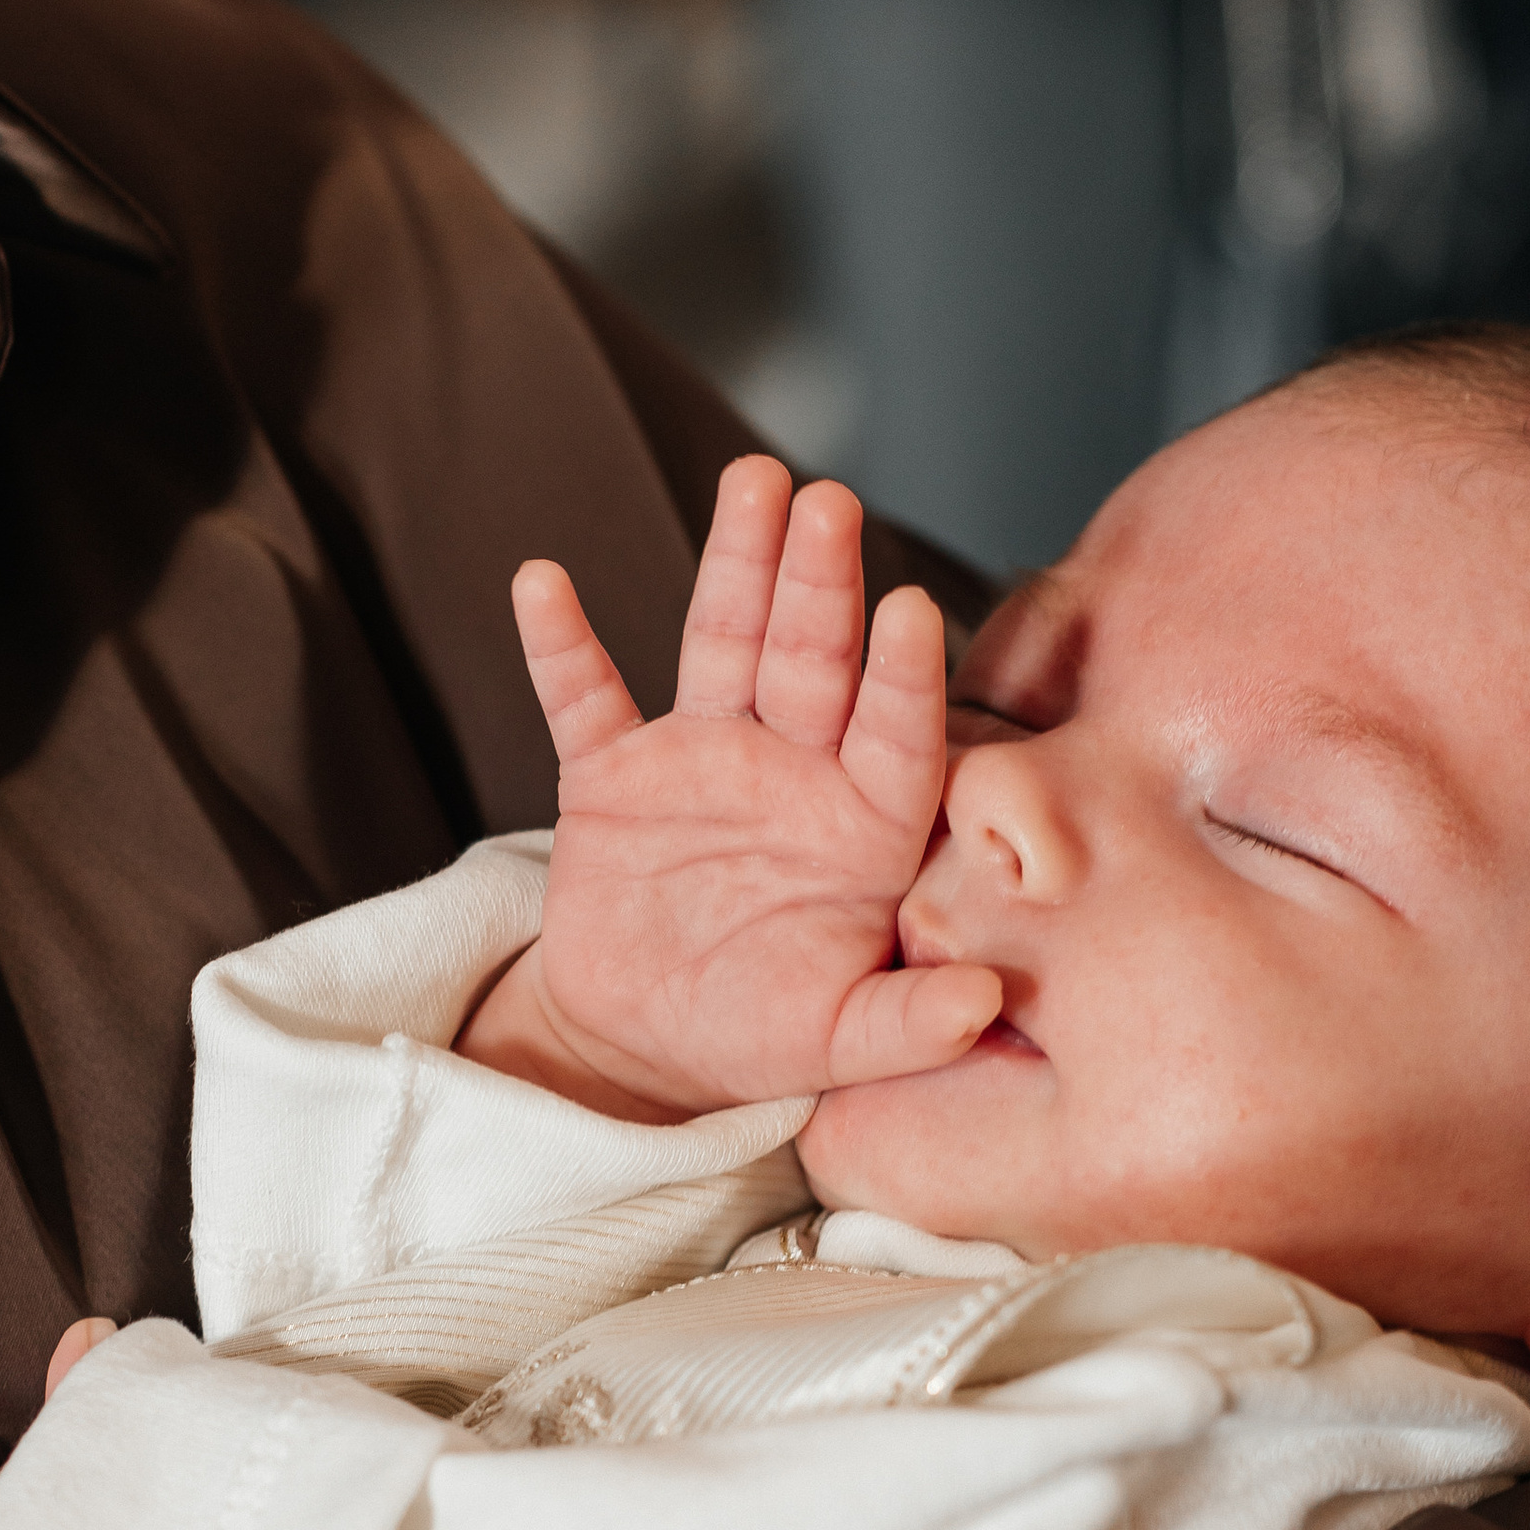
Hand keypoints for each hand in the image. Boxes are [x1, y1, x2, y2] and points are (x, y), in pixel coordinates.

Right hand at [460, 456, 1001, 1119]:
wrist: (645, 1047)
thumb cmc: (761, 1033)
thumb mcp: (841, 1042)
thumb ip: (913, 1025)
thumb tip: (987, 1005)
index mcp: (865, 821)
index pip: (896, 733)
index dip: (901, 676)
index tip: (908, 609)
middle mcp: (794, 767)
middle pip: (812, 656)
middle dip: (819, 578)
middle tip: (826, 497)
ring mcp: (702, 757)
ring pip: (722, 642)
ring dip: (735, 564)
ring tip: (753, 482)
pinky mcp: (612, 773)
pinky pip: (583, 698)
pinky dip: (561, 643)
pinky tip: (542, 582)